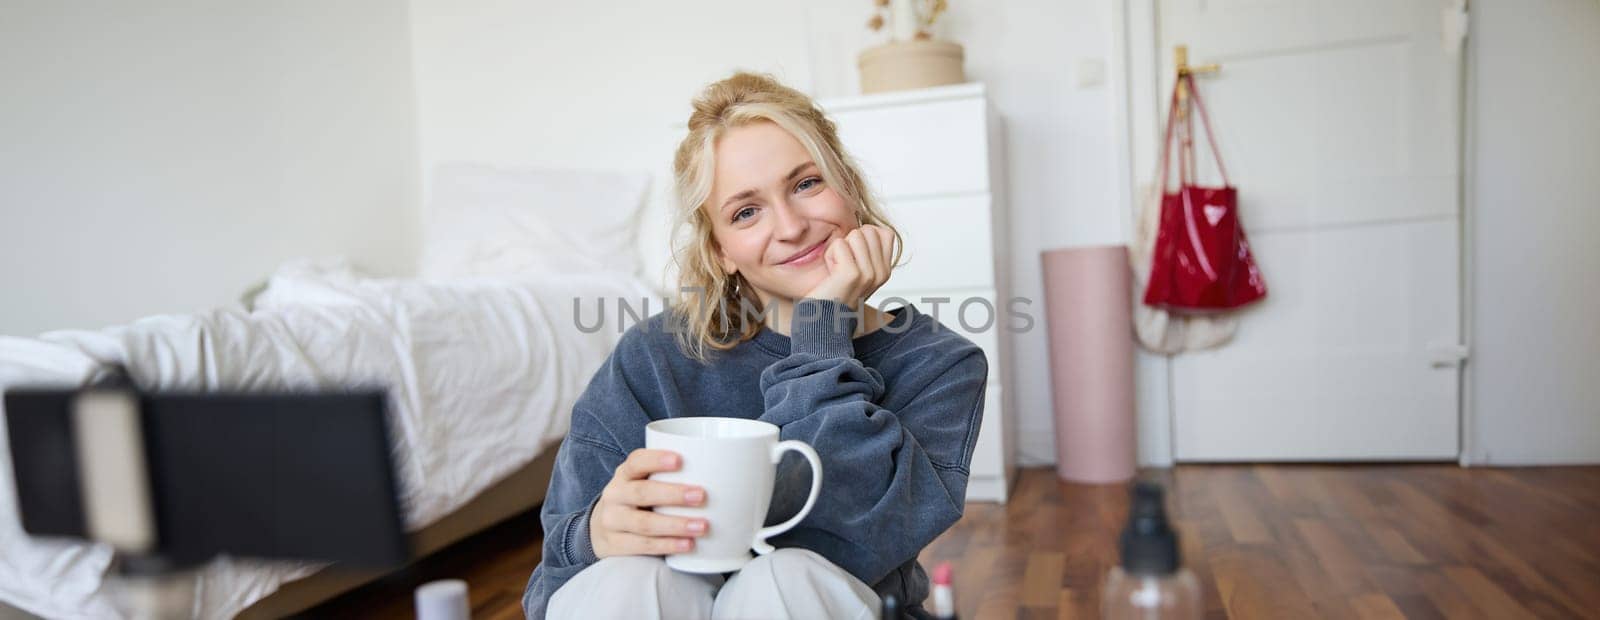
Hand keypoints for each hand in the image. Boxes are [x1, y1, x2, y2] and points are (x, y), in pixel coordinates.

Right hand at [590, 449, 708, 558]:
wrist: (602, 528)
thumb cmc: (636, 501)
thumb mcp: (642, 482)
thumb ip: (668, 477)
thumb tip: (720, 473)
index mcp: (624, 474)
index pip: (636, 462)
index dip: (656, 459)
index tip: (679, 460)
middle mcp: (614, 495)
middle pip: (642, 493)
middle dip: (673, 495)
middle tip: (701, 496)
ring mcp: (612, 521)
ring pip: (643, 523)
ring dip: (675, 525)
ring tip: (702, 526)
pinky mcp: (614, 545)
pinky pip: (642, 546)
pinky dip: (667, 545)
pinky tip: (687, 545)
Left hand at [802, 225, 895, 309]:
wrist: (820, 321)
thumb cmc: (831, 292)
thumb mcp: (855, 270)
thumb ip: (865, 250)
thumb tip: (865, 225)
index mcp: (885, 271)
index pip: (882, 232)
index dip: (862, 238)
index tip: (851, 261)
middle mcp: (882, 273)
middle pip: (867, 230)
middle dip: (848, 242)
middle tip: (840, 267)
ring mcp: (869, 274)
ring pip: (854, 234)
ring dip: (837, 249)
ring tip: (834, 271)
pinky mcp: (853, 275)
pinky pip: (839, 244)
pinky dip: (829, 255)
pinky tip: (830, 274)